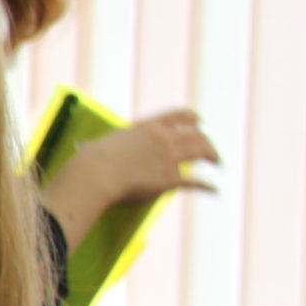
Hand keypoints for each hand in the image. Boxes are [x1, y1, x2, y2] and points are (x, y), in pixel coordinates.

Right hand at [43, 107, 219, 247]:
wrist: (96, 174)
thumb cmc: (91, 159)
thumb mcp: (103, 142)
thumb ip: (108, 145)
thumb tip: (87, 147)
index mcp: (149, 126)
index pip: (179, 116)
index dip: (192, 119)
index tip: (199, 122)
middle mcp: (164, 138)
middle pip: (196, 134)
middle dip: (207, 142)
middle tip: (210, 150)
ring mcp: (169, 158)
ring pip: (202, 152)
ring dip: (213, 156)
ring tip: (217, 163)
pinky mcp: (170, 179)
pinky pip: (195, 182)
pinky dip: (207, 186)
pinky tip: (214, 190)